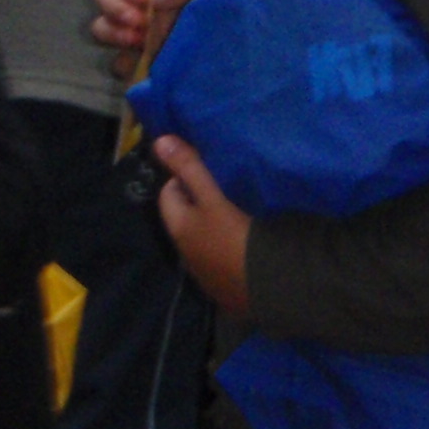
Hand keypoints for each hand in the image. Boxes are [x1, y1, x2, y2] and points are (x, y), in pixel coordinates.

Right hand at [92, 0, 219, 70]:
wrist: (226, 30)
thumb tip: (153, 2)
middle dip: (116, 8)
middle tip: (140, 21)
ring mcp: (129, 27)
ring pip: (101, 26)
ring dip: (113, 33)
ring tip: (139, 41)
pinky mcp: (133, 53)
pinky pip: (116, 60)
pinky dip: (125, 62)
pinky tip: (143, 60)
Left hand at [154, 136, 249, 316]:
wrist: (267, 288)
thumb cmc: (235, 238)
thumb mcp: (213, 199)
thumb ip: (190, 170)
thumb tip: (160, 140)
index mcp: (177, 228)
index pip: (168, 193)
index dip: (182, 178)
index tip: (206, 170)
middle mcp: (184, 250)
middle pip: (184, 216)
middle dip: (198, 200)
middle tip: (223, 186)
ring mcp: (204, 270)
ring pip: (201, 238)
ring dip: (212, 224)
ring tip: (237, 209)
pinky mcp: (224, 284)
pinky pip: (220, 256)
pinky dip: (227, 245)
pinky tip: (247, 241)